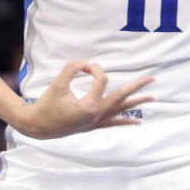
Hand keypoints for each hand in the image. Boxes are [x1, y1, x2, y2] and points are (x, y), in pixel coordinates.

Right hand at [13, 60, 153, 138]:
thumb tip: (87, 62)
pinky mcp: (92, 126)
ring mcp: (96, 122)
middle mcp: (96, 115)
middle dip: (137, 87)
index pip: (101, 80)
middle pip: (122, 98)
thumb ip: (72, 69)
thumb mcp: (58, 83)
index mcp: (89, 106)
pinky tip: (137, 123)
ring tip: (152, 98)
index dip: (95, 69)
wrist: (37, 126)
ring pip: (121, 111)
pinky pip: (113, 123)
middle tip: (153, 78)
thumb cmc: (46, 104)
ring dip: (137, 103)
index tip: (85, 65)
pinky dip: (125, 122)